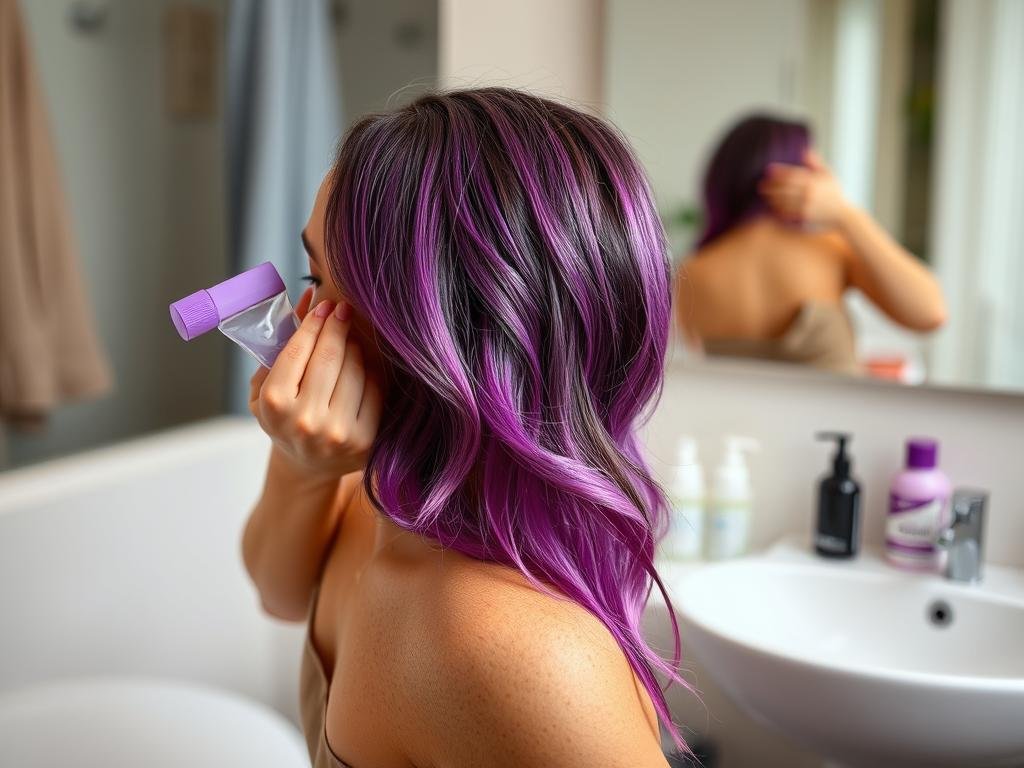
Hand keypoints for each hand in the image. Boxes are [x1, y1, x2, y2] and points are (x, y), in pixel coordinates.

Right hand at [248, 286, 382, 484]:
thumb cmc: (284, 416)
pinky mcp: (365, 441)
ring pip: (355, 370)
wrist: (307, 465)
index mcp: (273, 405)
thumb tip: (310, 296)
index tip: (324, 306)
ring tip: (349, 339)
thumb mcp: (267, 384)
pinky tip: (362, 365)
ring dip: (354, 347)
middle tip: (343, 310)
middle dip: (338, 326)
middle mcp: (305, 421)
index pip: (297, 350)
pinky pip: (374, 390)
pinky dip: (370, 372)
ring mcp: (338, 434)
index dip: (314, 322)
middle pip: (330, 356)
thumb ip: (282, 342)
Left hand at [759, 149, 848, 227]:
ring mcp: (806, 205)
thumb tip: (804, 151)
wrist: (843, 215)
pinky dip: (778, 209)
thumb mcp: (829, 175)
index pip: (792, 174)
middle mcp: (808, 192)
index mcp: (813, 181)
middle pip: (784, 187)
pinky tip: (772, 207)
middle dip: (771, 186)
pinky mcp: (804, 216)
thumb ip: (816, 163)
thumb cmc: (835, 194)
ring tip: (765, 196)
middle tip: (761, 185)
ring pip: (783, 200)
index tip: (768, 170)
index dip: (779, 172)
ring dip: (772, 198)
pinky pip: (787, 212)